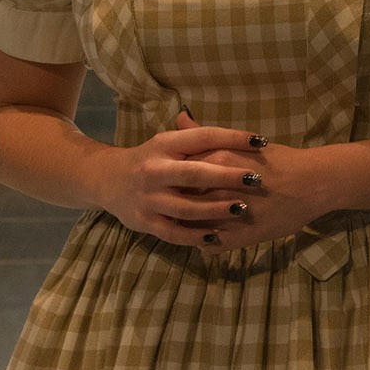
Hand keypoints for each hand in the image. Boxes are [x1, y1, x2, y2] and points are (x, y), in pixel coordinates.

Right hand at [93, 118, 272, 246]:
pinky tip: (218, 236)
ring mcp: (148, 197)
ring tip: (243, 209)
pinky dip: (195, 236)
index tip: (261, 141)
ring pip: (186, 207)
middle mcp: (154, 169)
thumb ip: (200, 138)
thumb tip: (243, 133)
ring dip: (216, 209)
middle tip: (256, 179)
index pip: (203, 137)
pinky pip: (173, 232)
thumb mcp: (170, 143)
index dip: (233, 138)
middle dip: (227, 176)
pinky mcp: (143, 221)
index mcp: (164, 144)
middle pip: (195, 173)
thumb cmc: (152, 159)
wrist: (108, 180)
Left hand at [170, 111, 338, 251]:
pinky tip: (211, 236)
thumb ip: (203, 134)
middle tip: (179, 203)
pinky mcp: (238, 237)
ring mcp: (227, 216)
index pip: (177, 174)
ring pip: (191, 226)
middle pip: (181, 200)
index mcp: (215, 162)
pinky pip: (209, 245)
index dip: (173, 180)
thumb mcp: (238, 143)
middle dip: (177, 204)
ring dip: (190, 226)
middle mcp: (216, 189)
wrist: (311, 183)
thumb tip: (179, 117)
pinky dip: (206, 243)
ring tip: (193, 222)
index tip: (173, 182)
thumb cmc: (276, 160)